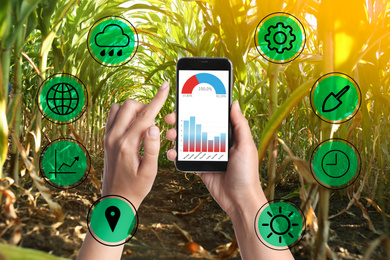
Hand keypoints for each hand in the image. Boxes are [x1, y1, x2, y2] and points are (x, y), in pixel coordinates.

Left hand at [102, 81, 168, 207]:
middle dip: (146, 108)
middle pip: (130, 105)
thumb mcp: (149, 172)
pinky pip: (113, 115)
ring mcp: (107, 137)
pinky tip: (133, 128)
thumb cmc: (135, 188)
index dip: (157, 99)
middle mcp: (114, 137)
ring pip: (119, 107)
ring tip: (143, 127)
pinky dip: (124, 115)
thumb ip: (152, 148)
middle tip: (153, 126)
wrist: (115, 199)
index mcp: (127, 145)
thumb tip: (154, 127)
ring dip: (134, 111)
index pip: (145, 116)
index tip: (165, 85)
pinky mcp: (106, 138)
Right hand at [165, 100, 265, 217]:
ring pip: (187, 141)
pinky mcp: (199, 167)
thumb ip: (240, 124)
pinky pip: (185, 158)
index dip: (199, 109)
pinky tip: (171, 153)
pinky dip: (176, 154)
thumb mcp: (246, 145)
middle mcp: (216, 142)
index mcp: (228, 135)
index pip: (211, 117)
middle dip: (182, 121)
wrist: (239, 199)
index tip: (187, 101)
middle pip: (196, 127)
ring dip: (176, 136)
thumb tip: (234, 103)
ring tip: (169, 135)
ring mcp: (206, 154)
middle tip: (171, 117)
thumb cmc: (247, 172)